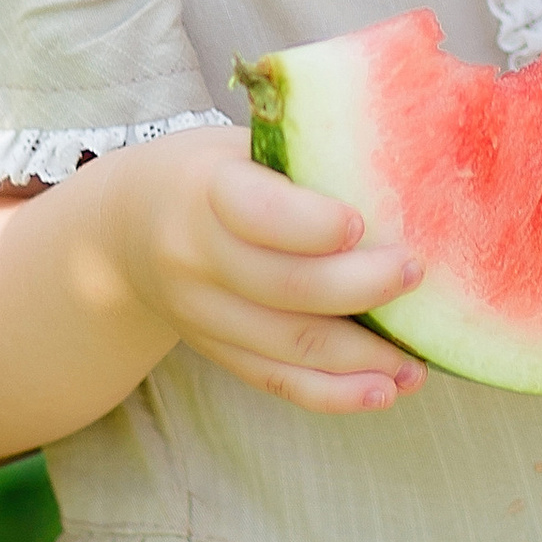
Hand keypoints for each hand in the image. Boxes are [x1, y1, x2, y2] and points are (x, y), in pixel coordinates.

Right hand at [99, 131, 427, 413]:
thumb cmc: (211, 176)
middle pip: (286, 287)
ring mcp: (203, 314)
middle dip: (361, 288)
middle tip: (415, 275)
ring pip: (289, 345)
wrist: (126, 231)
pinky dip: (334, 393)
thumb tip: (406, 171)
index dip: (313, 225)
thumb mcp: (239, 147)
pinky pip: (278, 380)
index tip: (363, 224)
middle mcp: (198, 258)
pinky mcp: (217, 351)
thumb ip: (304, 159)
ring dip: (362, 360)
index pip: (260, 214)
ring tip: (416, 364)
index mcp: (207, 191)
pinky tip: (383, 391)